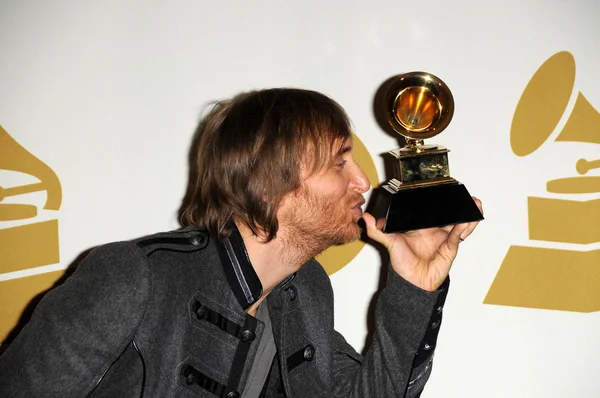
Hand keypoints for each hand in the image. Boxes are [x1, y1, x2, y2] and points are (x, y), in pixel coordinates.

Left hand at [362, 198, 482, 291]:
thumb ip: (377, 230)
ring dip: (468, 213)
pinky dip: (463, 227)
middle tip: (464, 193)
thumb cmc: (402, 264)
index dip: (439, 201)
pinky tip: (466, 219)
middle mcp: (435, 231)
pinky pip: (458, 236)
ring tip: (474, 203)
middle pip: (450, 214)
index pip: (432, 210)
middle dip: (459, 204)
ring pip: (460, 223)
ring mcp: (445, 239)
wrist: (412, 282)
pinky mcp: (450, 248)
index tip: (444, 189)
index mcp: (421, 226)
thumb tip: (366, 217)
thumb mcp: (388, 242)